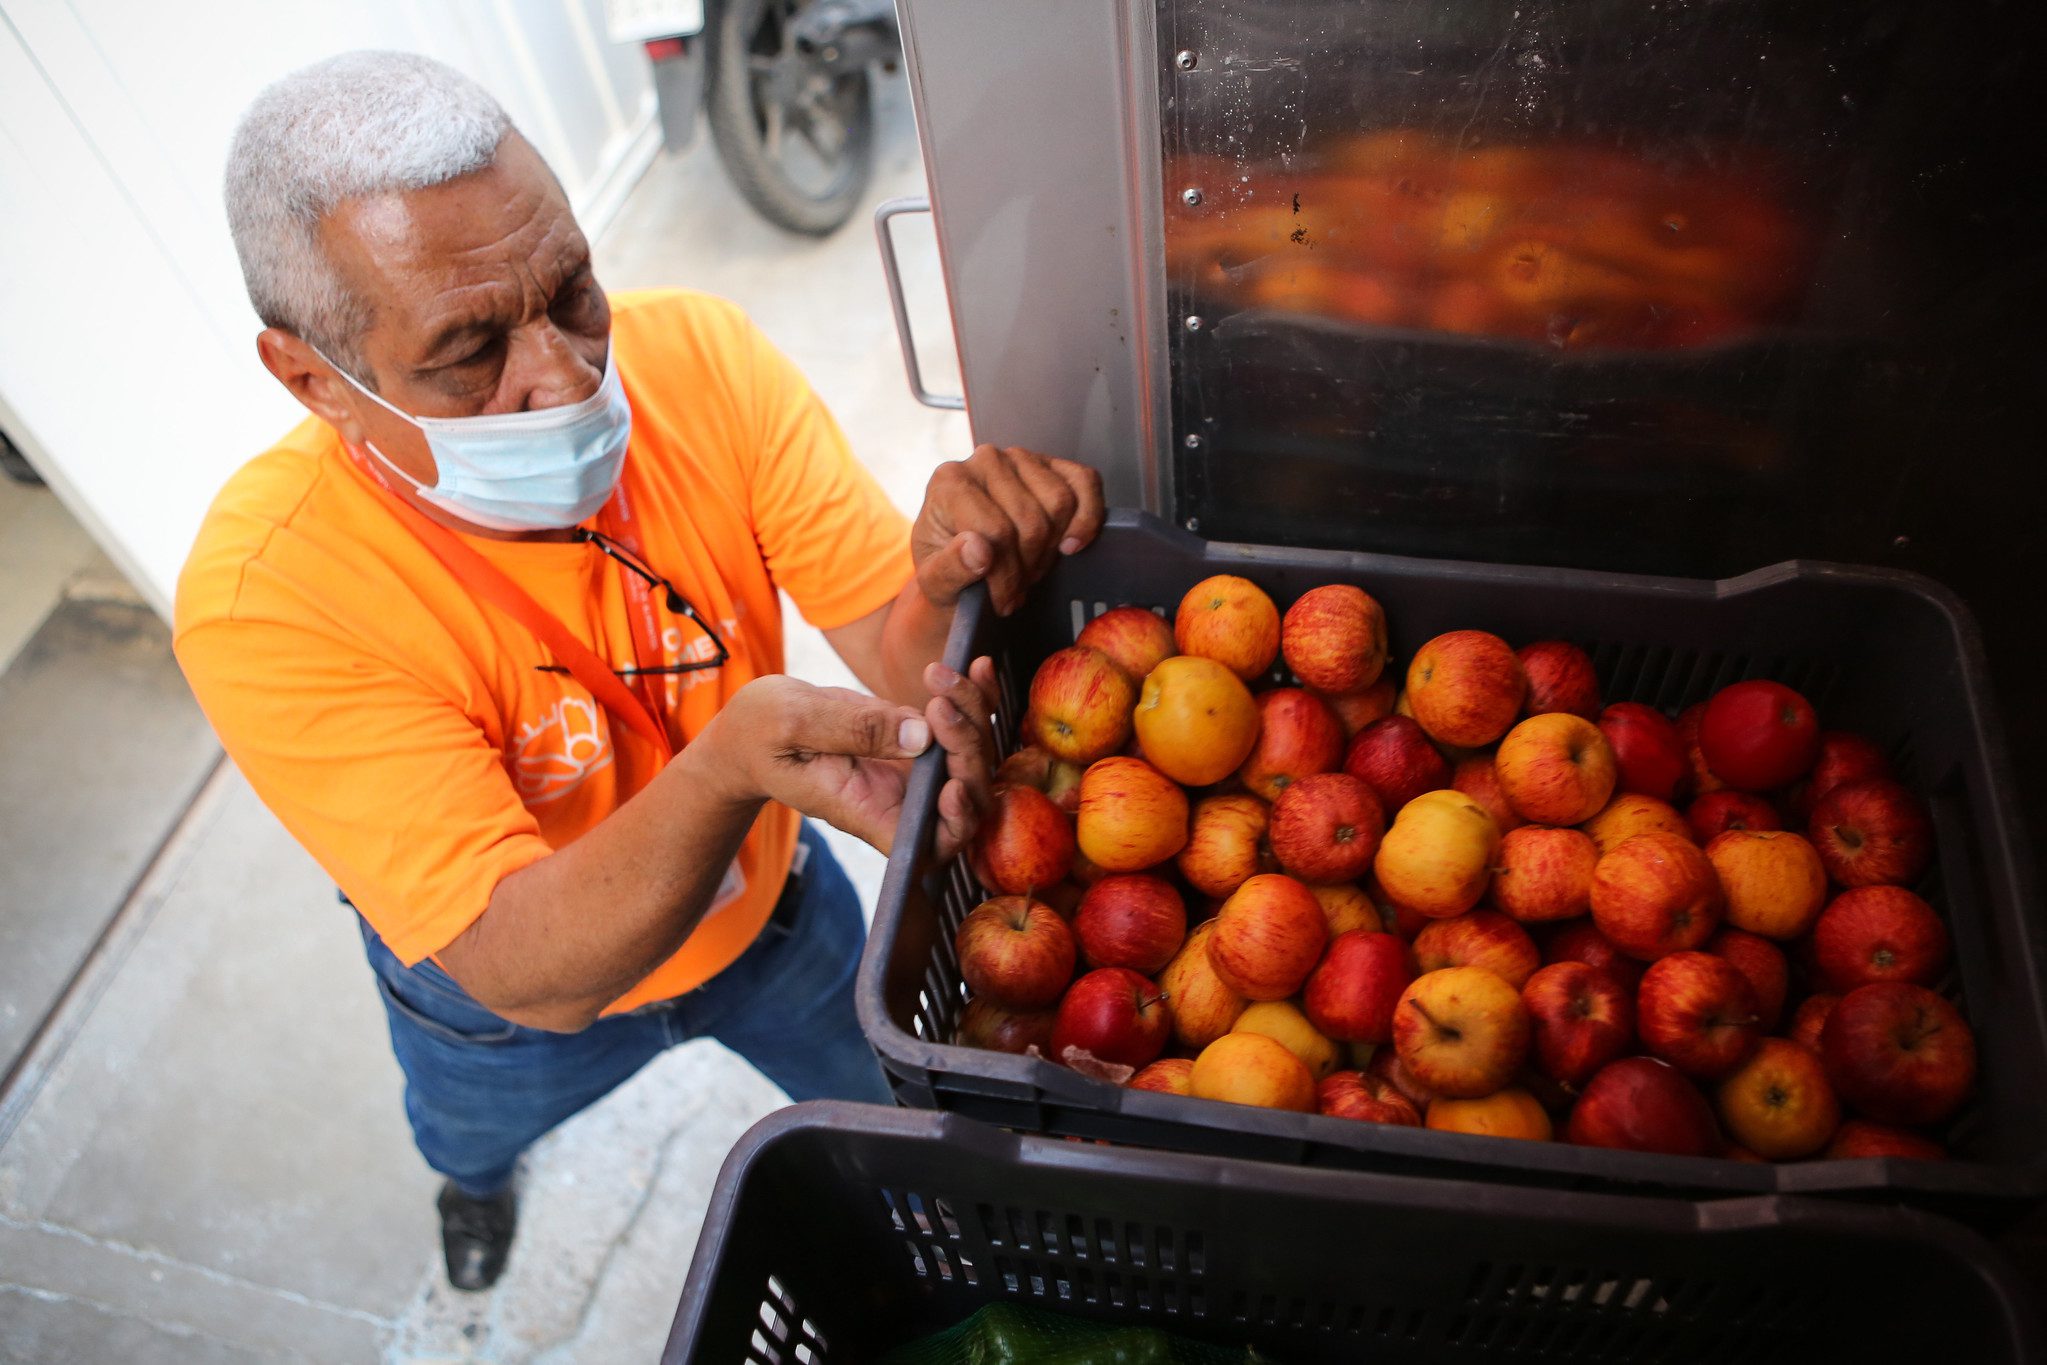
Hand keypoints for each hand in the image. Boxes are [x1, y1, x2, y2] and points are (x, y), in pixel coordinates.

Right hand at [713, 661, 997, 858]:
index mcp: (865, 814)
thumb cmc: (760, 734)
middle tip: (940, 703)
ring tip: (951, 676)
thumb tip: (919, 734)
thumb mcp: (792, 722)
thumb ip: (853, 729)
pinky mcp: (919, 741)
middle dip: (968, 750)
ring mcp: (912, 772)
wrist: (759, 724)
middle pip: (967, 797)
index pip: (928, 846)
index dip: (955, 825)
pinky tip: (974, 665)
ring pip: (974, 758)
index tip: (951, 786)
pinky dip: (975, 698)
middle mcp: (898, 800)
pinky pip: (964, 727)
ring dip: (977, 716)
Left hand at [911, 445, 1105, 615]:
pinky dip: (1088, 516)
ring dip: (1052, 548)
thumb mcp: (935, 583)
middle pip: (1031, 520)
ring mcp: (1020, 457)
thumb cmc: (948, 569)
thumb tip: (979, 550)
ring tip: (1031, 567)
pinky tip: (1071, 544)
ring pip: (1060, 503)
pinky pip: (1085, 483)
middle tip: (1017, 586)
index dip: (1005, 576)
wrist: (960, 560)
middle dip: (1028, 566)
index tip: (1001, 602)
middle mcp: (984, 459)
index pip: (995, 531)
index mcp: (949, 482)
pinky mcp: (1051, 463)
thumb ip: (949, 570)